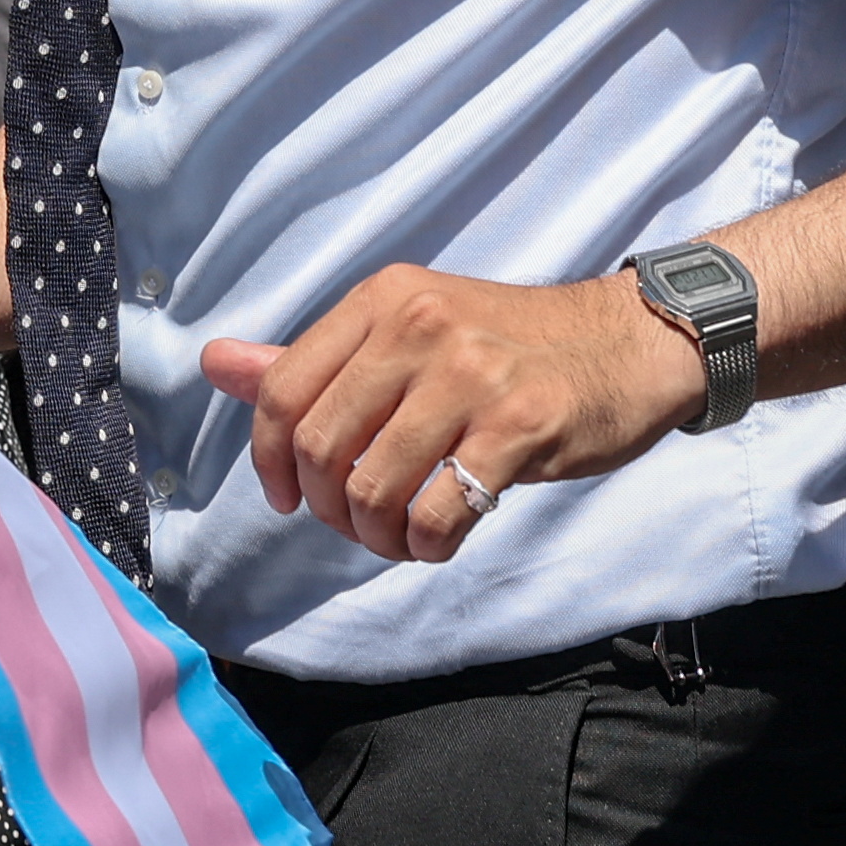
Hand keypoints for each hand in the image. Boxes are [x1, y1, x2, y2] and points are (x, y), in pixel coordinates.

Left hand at [200, 264, 700, 563]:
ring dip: (376, 536)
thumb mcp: (409, 330)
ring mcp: (472, 373)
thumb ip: (315, 358)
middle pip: (320, 447)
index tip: (289, 497)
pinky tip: (439, 539)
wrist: (630, 343)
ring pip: (374, 488)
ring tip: (401, 536)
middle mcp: (420, 325)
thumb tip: (215, 362)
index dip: (270, 460)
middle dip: (327, 508)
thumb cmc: (511, 347)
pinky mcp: (521, 424)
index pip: (283, 390)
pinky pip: (438, 513)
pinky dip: (426, 546)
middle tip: (356, 523)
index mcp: (384, 300)